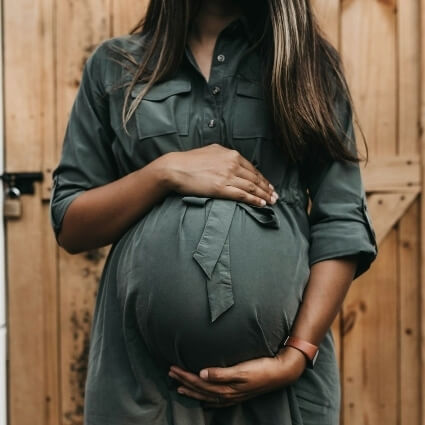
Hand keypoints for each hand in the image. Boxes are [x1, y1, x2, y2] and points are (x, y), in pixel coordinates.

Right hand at [161, 143, 277, 206]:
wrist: (175, 168)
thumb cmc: (190, 161)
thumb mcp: (211, 151)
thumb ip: (224, 155)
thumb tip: (232, 158)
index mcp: (231, 154)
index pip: (252, 168)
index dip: (262, 178)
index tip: (268, 186)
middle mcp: (232, 164)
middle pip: (255, 178)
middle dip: (267, 188)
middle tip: (276, 196)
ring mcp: (227, 176)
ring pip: (251, 187)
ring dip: (264, 195)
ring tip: (272, 201)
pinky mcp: (221, 188)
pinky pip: (242, 195)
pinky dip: (254, 200)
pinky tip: (261, 204)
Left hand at [168, 346, 306, 407]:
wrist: (280, 372)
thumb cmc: (261, 368)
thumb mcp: (241, 369)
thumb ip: (221, 373)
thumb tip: (201, 374)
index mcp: (226, 387)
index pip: (199, 383)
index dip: (185, 376)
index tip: (173, 368)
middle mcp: (227, 394)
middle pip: (200, 389)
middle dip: (184, 381)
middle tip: (170, 373)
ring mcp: (233, 395)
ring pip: (206, 396)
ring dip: (192, 390)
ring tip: (179, 386)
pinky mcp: (238, 394)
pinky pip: (216, 400)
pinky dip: (206, 399)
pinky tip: (203, 400)